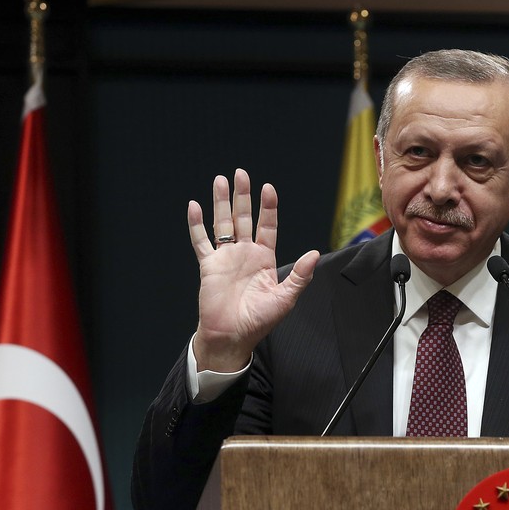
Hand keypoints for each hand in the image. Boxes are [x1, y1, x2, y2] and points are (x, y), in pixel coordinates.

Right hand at [188, 168, 318, 371]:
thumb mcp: (285, 298)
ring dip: (220, 202)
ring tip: (220, 180)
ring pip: (223, 223)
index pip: (267, 226)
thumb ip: (300, 276)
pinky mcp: (209, 266)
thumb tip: (314, 253)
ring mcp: (226, 258)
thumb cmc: (259, 321)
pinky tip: (194, 206)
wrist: (232, 337)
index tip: (268, 188)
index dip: (268, 207)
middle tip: (240, 173)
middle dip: (243, 195)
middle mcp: (245, 254)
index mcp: (265, 259)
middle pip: (244, 218)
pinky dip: (197, 225)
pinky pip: (201, 241)